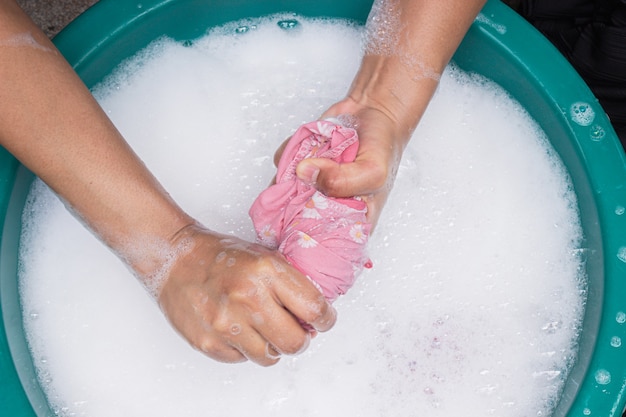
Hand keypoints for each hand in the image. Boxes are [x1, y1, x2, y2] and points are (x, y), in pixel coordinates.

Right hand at [157, 224, 336, 365]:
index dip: (326, 319)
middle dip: (302, 339)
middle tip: (298, 330)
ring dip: (274, 346)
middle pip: (295, 342)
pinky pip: (243, 360)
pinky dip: (247, 349)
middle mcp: (248, 298)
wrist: (175, 259)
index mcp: (266, 271)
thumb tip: (315, 313)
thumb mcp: (263, 255)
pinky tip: (241, 330)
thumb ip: (290, 282)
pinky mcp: (209, 343)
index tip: (324, 320)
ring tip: (265, 329)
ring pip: (270, 357)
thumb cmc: (219, 255)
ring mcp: (226, 324)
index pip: (313, 308)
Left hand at [275, 96, 410, 229]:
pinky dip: (291, 151)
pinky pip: (283, 161)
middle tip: (305, 181)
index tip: (298, 216)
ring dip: (291, 171)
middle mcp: (326, 204)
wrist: (376, 111)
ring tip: (315, 157)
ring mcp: (311, 184)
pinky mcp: (301, 163)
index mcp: (349, 218)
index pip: (320, 240)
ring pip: (283, 188)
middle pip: (294, 217)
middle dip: (292, 199)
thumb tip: (304, 172)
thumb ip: (341, 181)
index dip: (303, 234)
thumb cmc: (383, 148)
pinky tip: (310, 145)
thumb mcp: (372, 172)